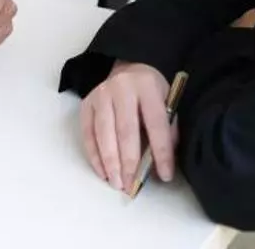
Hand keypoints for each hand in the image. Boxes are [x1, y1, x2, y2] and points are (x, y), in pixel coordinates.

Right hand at [80, 61, 177, 192]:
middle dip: (129, 162)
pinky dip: (94, 155)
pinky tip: (102, 171)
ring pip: (104, 134)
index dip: (161, 152)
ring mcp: (100, 96)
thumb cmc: (151, 92)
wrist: (127, 70)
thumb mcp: (168, 102)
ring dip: (110, 162)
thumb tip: (160, 164)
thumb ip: (168, 129)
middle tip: (132, 185)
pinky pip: (88, 134)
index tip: (165, 175)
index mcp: (147, 87)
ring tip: (116, 183)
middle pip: (125, 130)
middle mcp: (121, 88)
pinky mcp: (86, 105)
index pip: (156, 123)